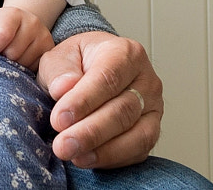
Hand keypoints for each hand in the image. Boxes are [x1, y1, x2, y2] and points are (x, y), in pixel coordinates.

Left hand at [0, 6, 53, 68]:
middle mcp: (32, 23)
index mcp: (13, 14)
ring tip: (9, 55)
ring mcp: (44, 37)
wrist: (22, 24)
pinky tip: (20, 59)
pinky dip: (24, 68)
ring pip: (23, 63)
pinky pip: (34, 69)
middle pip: (13, 52)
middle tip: (0, 52)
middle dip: (2, 57)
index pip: (3, 34)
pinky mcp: (49, 51)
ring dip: (13, 65)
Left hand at [36, 31, 162, 168]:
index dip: (83, 101)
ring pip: (137, 135)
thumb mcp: (59, 56)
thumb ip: (59, 70)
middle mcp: (146, 80)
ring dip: (103, 150)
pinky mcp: (152, 131)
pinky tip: (88, 159)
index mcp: (125, 53)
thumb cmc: (76, 63)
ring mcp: (153, 108)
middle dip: (90, 132)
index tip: (59, 119)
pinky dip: (113, 159)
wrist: (90, 70)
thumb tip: (62, 88)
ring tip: (74, 156)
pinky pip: (138, 151)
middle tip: (63, 145)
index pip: (107, 78)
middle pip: (123, 110)